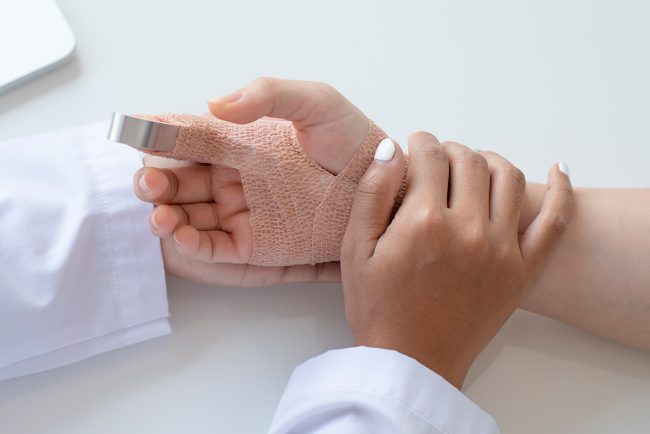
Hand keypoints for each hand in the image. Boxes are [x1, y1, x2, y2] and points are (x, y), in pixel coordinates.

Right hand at [134, 77, 368, 285]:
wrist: (388, 185)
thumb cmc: (356, 141)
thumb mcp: (315, 102)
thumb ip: (267, 94)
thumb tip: (214, 104)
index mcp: (242, 142)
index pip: (190, 137)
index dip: (159, 136)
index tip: (132, 134)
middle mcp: (236, 178)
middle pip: (181, 180)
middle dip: (156, 182)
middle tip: (148, 181)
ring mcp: (244, 212)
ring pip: (190, 216)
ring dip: (166, 216)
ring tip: (159, 213)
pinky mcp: (257, 245)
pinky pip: (215, 248)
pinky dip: (193, 244)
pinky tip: (181, 234)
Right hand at [340, 132, 573, 387]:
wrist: (413, 361)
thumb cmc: (379, 308)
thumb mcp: (355, 251)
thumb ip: (372, 194)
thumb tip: (392, 149)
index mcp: (424, 222)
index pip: (431, 155)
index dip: (419, 143)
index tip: (413, 146)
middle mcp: (469, 229)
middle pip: (469, 160)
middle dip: (449, 150)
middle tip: (436, 161)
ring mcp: (502, 249)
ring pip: (507, 177)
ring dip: (489, 161)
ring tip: (472, 167)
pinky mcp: (522, 270)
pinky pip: (554, 222)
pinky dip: (562, 191)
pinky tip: (558, 170)